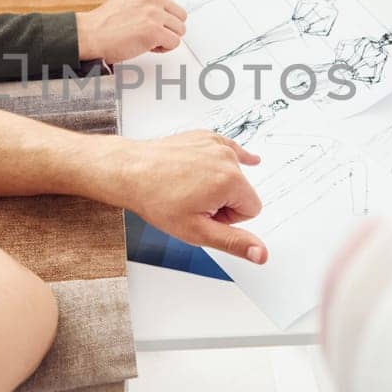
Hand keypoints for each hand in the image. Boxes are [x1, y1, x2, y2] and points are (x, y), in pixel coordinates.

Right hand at [75, 0, 187, 62]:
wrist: (89, 34)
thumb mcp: (126, 4)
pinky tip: (148, 47)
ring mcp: (154, 15)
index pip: (172, 5)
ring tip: (149, 42)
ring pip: (179, 30)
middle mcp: (151, 0)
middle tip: (154, 36)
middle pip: (180, 17)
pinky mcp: (154, 31)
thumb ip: (145, 7)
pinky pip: (174, 43)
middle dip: (170, 29)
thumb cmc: (103, 26)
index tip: (153, 27)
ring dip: (167, 39)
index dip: (164, 20)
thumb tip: (161, 17)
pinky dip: (164, 49)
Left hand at [117, 131, 267, 262]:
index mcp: (231, 181)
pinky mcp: (205, 137)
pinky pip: (228, 150)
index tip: (206, 216)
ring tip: (188, 188)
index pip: (252, 210)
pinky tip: (248, 160)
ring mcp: (215, 145)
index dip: (229, 219)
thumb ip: (234, 242)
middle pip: (242, 191)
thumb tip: (261, 254)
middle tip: (193, 204)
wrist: (130, 172)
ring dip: (216, 183)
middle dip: (223, 202)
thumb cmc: (157, 199)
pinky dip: (227, 159)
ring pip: (233, 173)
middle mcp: (227, 158)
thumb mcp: (197, 231)